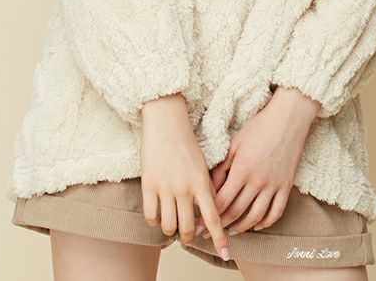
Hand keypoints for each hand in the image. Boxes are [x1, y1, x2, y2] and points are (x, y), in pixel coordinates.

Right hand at [139, 93, 229, 260]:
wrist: (166, 120)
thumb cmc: (187, 141)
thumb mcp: (203, 165)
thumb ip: (207, 189)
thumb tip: (209, 215)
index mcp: (202, 182)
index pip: (214, 218)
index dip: (220, 239)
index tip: (226, 254)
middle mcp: (184, 188)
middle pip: (188, 229)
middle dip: (190, 237)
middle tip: (190, 235)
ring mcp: (165, 188)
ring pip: (169, 227)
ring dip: (172, 230)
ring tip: (174, 224)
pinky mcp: (148, 185)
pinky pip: (151, 216)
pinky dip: (155, 220)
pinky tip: (159, 214)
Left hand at [197, 85, 319, 237]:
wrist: (288, 119)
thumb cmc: (259, 127)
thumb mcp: (235, 143)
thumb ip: (222, 167)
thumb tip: (210, 187)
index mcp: (242, 170)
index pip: (221, 201)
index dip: (208, 215)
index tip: (199, 223)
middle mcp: (258, 181)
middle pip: (236, 212)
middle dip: (220, 225)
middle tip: (210, 233)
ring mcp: (274, 185)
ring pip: (255, 216)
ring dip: (241, 227)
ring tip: (231, 231)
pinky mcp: (286, 186)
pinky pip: (276, 212)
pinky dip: (266, 222)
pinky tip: (256, 225)